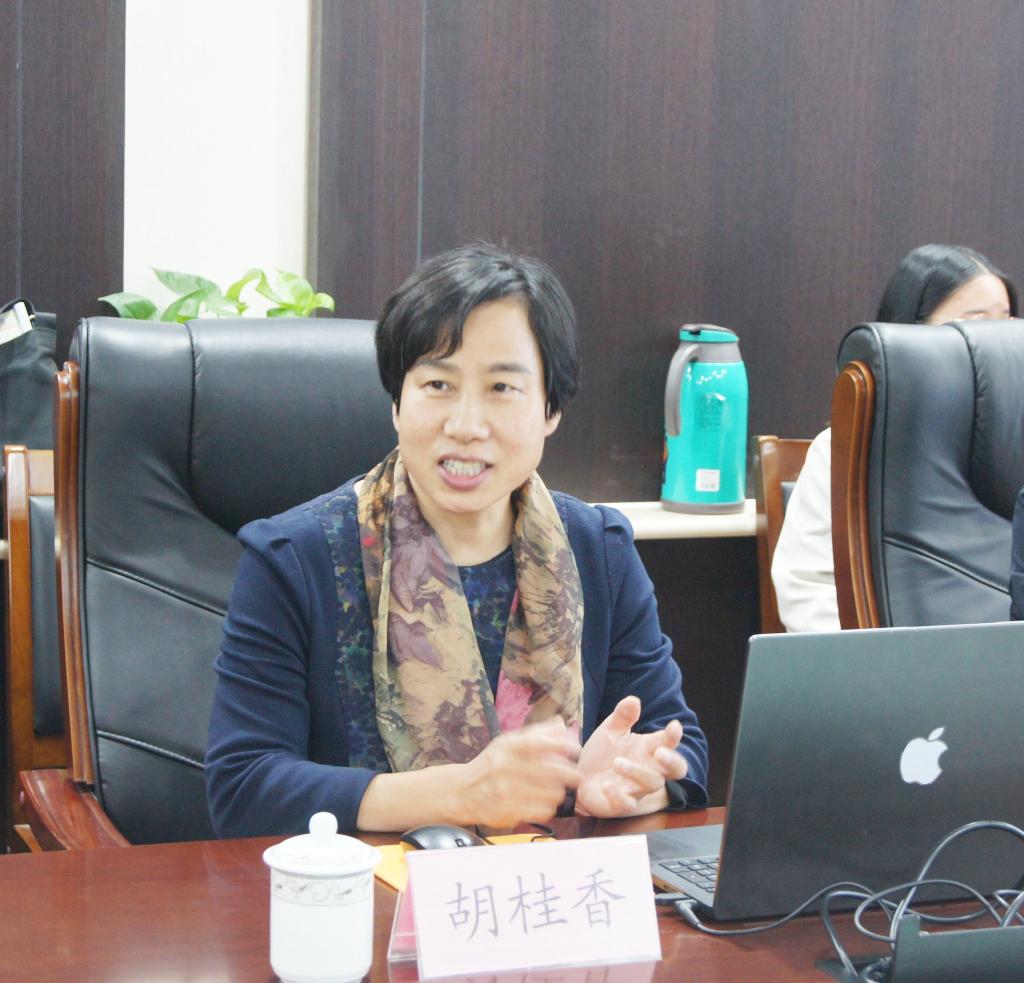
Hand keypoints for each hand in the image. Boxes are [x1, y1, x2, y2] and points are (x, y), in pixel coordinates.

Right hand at [452, 717, 580, 828]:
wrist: (462, 792)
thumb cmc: (490, 765)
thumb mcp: (507, 743)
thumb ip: (536, 734)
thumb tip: (561, 724)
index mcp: (506, 747)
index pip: (539, 744)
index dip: (561, 746)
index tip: (576, 749)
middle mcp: (505, 767)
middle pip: (550, 771)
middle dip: (570, 774)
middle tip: (577, 775)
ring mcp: (506, 791)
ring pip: (550, 793)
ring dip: (558, 791)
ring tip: (556, 789)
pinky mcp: (508, 812)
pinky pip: (542, 811)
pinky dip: (548, 806)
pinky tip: (544, 801)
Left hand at [576, 696, 686, 817]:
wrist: (580, 778)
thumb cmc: (603, 754)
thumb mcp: (610, 730)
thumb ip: (622, 716)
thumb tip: (634, 699)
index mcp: (648, 749)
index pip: (668, 743)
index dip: (673, 736)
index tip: (674, 726)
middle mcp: (648, 769)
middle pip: (675, 770)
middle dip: (672, 761)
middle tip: (660, 752)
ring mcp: (636, 788)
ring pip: (651, 784)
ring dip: (636, 772)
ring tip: (617, 762)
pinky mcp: (620, 804)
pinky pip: (626, 803)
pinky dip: (618, 795)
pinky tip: (607, 786)